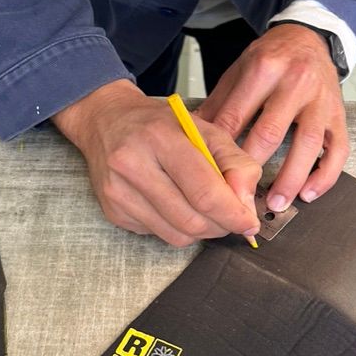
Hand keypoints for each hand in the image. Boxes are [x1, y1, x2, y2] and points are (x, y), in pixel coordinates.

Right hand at [52, 79, 261, 246]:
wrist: (106, 121)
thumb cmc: (160, 125)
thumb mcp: (205, 129)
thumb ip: (235, 163)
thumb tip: (246, 205)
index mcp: (160, 138)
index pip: (204, 192)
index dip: (233, 214)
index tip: (249, 222)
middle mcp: (132, 165)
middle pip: (191, 220)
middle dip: (221, 226)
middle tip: (232, 218)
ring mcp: (118, 192)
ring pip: (176, 235)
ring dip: (201, 231)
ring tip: (206, 211)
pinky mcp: (113, 211)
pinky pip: (159, 235)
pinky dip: (177, 228)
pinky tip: (176, 205)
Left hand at [196, 24, 348, 210]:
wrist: (309, 38)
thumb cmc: (272, 58)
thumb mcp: (239, 69)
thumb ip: (219, 103)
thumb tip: (193, 138)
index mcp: (264, 68)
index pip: (237, 115)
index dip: (222, 148)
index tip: (212, 175)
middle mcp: (296, 82)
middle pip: (271, 131)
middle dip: (253, 167)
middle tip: (239, 195)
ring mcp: (321, 100)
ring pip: (308, 144)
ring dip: (291, 178)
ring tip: (276, 203)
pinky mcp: (339, 115)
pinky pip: (338, 149)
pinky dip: (325, 175)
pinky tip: (308, 193)